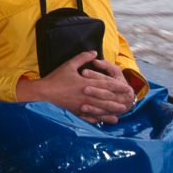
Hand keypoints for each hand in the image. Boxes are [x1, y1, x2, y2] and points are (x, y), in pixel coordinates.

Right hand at [16, 51, 132, 123]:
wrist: (43, 93)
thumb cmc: (56, 78)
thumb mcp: (69, 65)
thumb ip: (82, 58)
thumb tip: (94, 52)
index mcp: (85, 83)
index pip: (105, 84)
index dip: (117, 86)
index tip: (127, 88)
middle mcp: (86, 95)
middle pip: (106, 98)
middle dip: (118, 99)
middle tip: (128, 101)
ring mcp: (82, 105)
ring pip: (101, 109)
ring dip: (113, 110)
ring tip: (121, 111)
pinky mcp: (77, 112)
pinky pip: (92, 116)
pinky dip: (102, 118)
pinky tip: (108, 120)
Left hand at [79, 58, 135, 120]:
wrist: (125, 99)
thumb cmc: (116, 81)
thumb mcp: (115, 72)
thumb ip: (106, 65)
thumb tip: (95, 60)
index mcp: (123, 85)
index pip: (108, 80)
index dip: (95, 75)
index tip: (83, 72)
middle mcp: (122, 98)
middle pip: (107, 94)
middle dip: (95, 91)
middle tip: (83, 88)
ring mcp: (118, 108)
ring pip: (105, 106)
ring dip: (93, 106)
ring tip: (82, 104)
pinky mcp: (111, 115)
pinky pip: (102, 116)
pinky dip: (93, 114)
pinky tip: (83, 111)